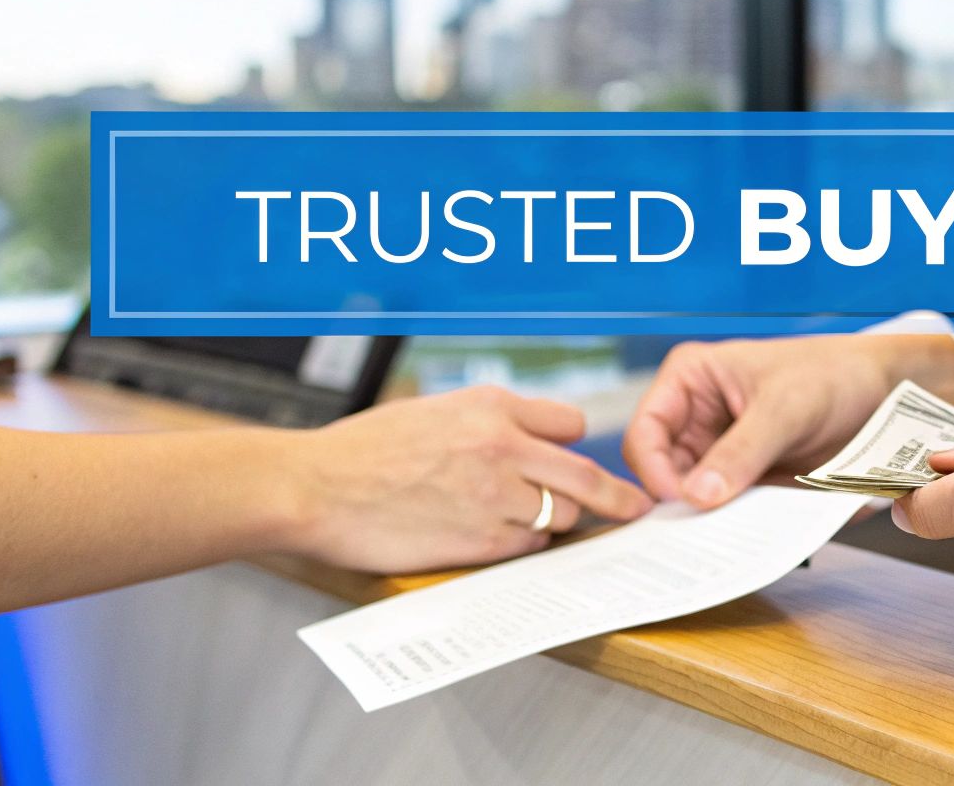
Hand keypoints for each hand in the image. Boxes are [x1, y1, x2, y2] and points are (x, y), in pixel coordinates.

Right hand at [284, 385, 651, 573]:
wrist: (315, 488)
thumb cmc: (365, 450)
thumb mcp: (434, 410)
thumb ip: (490, 421)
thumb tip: (537, 439)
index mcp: (490, 406)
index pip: (571, 425)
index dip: (576, 446)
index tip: (586, 460)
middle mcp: (502, 447)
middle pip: (587, 475)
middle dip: (617, 497)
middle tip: (638, 511)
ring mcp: (494, 497)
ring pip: (561, 515)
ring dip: (558, 522)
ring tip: (536, 523)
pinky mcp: (478, 542)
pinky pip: (528, 548)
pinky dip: (525, 546)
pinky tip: (503, 539)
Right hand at [622, 333, 953, 507]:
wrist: (883, 392)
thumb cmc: (831, 375)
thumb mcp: (784, 408)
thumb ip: (740, 451)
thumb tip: (699, 496)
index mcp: (689, 380)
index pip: (646, 433)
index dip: (654, 471)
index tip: (679, 503)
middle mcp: (695, 416)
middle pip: (663, 472)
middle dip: (679, 502)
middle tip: (699, 534)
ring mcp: (719, 450)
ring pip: (692, 496)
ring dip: (705, 519)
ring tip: (723, 540)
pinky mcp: (745, 478)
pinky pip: (726, 508)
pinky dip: (732, 525)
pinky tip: (744, 537)